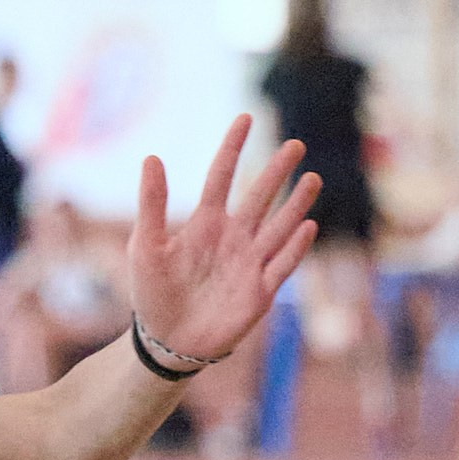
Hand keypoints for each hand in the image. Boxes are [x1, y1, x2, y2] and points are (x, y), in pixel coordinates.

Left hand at [129, 116, 319, 361]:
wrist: (166, 341)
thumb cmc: (153, 293)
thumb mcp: (146, 245)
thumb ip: (152, 204)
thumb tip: (152, 157)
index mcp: (205, 223)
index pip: (222, 176)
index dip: (233, 148)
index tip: (245, 118)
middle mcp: (233, 237)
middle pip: (259, 197)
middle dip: (277, 172)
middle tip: (296, 144)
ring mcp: (249, 263)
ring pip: (278, 227)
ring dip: (295, 204)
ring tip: (312, 178)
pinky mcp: (260, 291)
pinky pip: (281, 265)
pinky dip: (294, 247)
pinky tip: (307, 226)